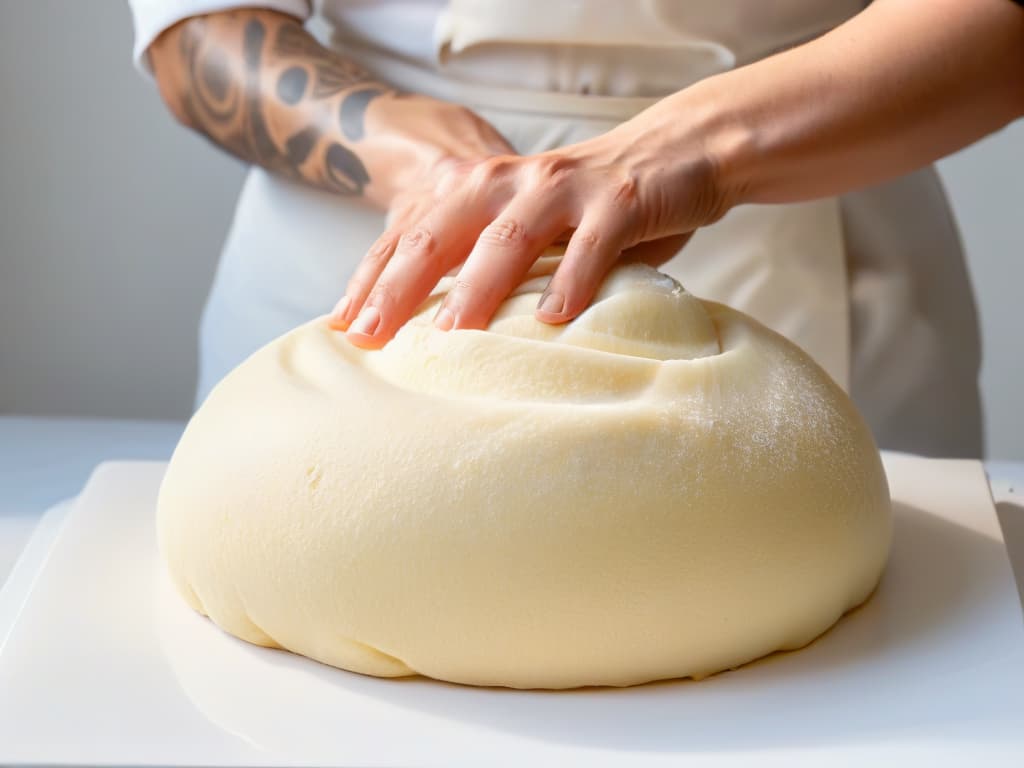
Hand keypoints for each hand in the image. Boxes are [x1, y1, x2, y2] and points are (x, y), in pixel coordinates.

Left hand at [331, 99, 733, 348]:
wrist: (678, 151)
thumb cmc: (593, 207)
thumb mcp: (533, 229)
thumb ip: (493, 264)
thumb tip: (443, 331)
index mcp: (480, 190)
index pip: (411, 236)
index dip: (373, 279)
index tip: (343, 328)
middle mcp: (510, 182)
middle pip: (440, 234)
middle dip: (400, 286)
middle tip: (372, 336)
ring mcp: (563, 189)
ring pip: (507, 236)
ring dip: (477, 287)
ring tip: (452, 334)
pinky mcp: (619, 200)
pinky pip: (590, 244)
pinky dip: (571, 279)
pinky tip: (555, 319)